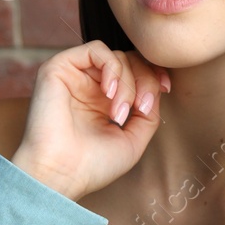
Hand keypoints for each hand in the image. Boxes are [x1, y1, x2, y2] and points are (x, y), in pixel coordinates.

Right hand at [11, 40, 171, 200]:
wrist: (60, 175)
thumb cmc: (92, 165)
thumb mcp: (133, 140)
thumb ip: (149, 113)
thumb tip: (158, 87)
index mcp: (103, 102)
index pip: (134, 72)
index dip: (154, 75)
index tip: (166, 89)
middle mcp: (88, 86)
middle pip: (130, 61)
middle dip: (145, 80)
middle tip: (141, 109)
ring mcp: (74, 76)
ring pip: (116, 56)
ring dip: (127, 82)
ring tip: (119, 112)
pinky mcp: (58, 68)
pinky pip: (96, 49)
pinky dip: (111, 67)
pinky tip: (108, 93)